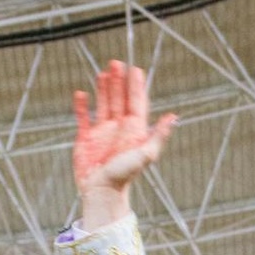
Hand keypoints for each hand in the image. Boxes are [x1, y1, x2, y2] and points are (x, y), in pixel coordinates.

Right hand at [72, 60, 175, 227]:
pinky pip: (83, 118)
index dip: (136, 87)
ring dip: (103, 89)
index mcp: (134, 131)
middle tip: (117, 62)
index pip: (136, 103)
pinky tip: (81, 93)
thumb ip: (158, 135)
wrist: (103, 191)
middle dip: (119, 82)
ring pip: (104, 105)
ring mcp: (102, 133)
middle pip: (120, 100)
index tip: (136, 69)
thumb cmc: (125, 176)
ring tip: (103, 72)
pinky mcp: (86, 139)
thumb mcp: (145, 154)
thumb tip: (173, 117)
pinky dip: (82, 106)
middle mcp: (119, 130)